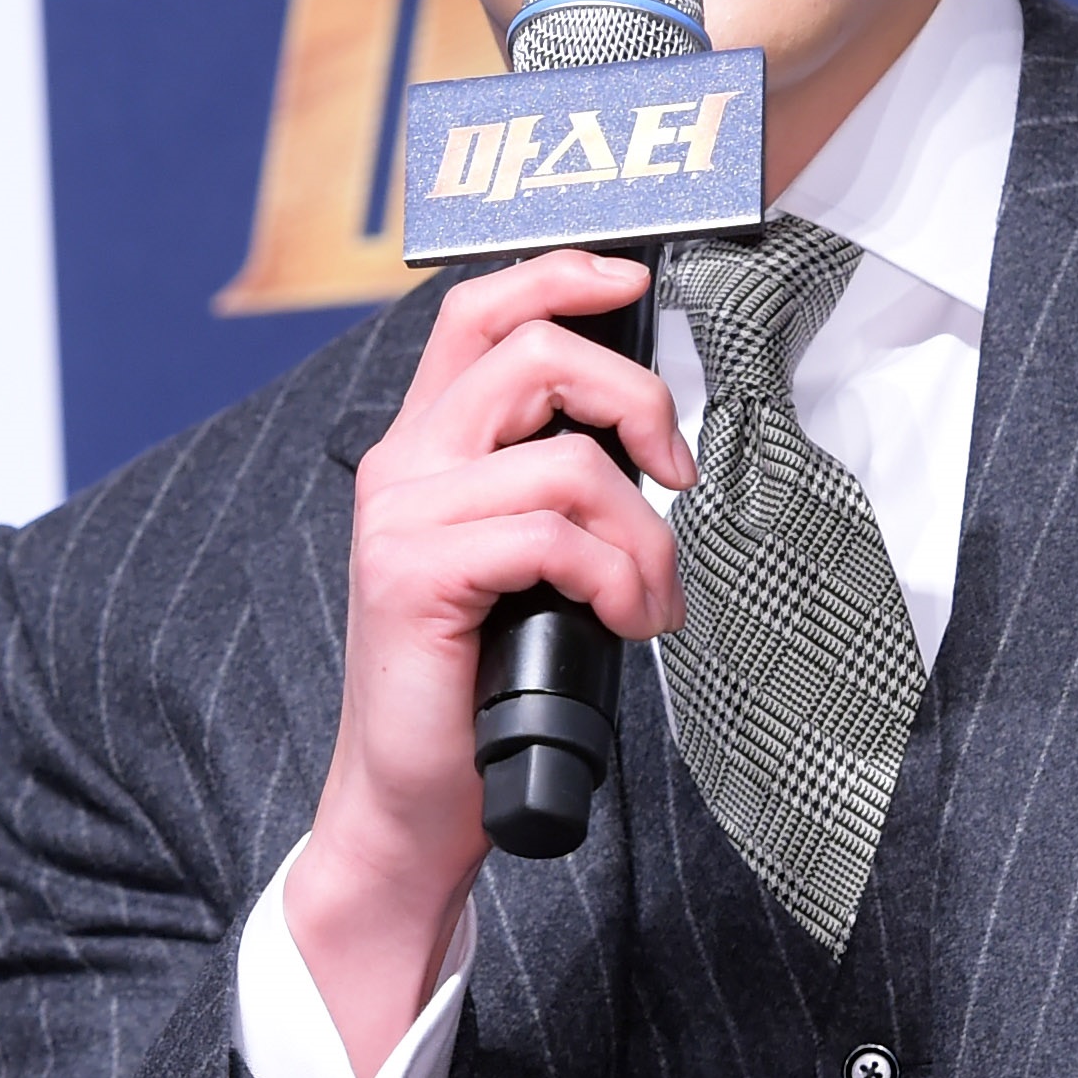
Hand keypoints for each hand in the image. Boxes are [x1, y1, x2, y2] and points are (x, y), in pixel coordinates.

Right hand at [286, 250, 693, 1077]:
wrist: (414, 801)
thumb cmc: (484, 683)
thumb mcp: (527, 563)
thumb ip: (558, 487)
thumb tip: (650, 442)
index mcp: (426, 448)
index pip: (478, 312)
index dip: (558, 276)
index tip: (631, 282)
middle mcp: (403, 465)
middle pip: (532, 352)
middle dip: (636, 399)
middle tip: (675, 473)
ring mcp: (402, 517)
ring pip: (565, 459)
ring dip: (644, 536)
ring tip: (650, 602)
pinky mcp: (415, 574)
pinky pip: (553, 535)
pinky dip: (617, 578)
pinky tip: (624, 624)